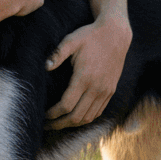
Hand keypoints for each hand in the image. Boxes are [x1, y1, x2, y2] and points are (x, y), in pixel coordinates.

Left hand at [44, 14, 130, 128]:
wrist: (116, 34)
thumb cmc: (90, 36)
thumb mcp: (72, 40)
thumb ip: (57, 54)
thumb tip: (45, 67)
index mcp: (84, 77)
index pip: (66, 105)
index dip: (53, 114)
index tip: (44, 115)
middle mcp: (96, 88)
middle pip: (76, 116)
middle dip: (60, 124)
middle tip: (47, 125)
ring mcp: (106, 91)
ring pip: (88, 117)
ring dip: (72, 124)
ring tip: (59, 123)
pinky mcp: (111, 90)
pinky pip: (98, 112)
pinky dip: (86, 118)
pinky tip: (76, 117)